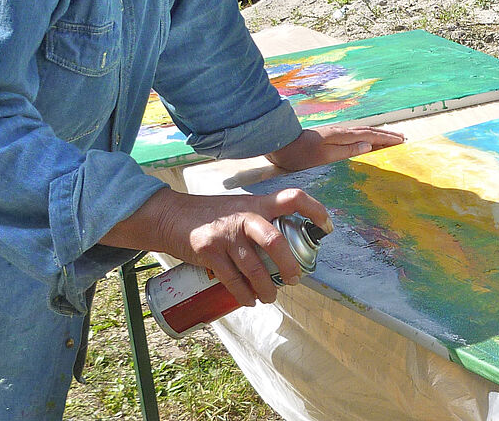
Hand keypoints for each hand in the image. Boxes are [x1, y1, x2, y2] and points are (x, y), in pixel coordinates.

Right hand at [100, 186, 330, 305]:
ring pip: (255, 269)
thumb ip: (259, 220)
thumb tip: (286, 247)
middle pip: (276, 241)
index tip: (327, 227)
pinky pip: (233, 281)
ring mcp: (226, 235)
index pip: (292, 198)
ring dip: (267, 289)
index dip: (314, 210)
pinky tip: (248, 301)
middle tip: (296, 279)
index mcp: (256, 203)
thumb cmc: (211, 215)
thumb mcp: (238, 207)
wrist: (171, 216)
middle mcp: (243, 216)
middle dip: (290, 265)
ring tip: (270, 296)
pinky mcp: (210, 252)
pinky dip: (244, 296)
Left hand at [265, 125, 404, 171]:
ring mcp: (336, 133)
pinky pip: (355, 135)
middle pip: (369, 132)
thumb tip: (369, 147)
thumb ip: (347, 151)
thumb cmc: (301, 154)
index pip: (370, 136)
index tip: (402, 141)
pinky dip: (366, 136)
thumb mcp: (325, 156)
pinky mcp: (330, 136)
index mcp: (342, 136)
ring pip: (362, 132)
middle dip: (386, 135)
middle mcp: (341, 131)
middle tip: (401, 138)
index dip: (387, 139)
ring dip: (377, 135)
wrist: (280, 144)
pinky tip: (365, 140)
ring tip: (388, 138)